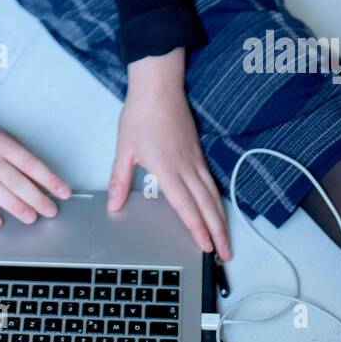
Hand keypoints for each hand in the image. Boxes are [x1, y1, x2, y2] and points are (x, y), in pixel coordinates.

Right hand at [0, 100, 71, 228]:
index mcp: (1, 143)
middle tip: (50, 211)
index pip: (30, 163)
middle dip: (35, 197)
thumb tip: (39, 179)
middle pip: (14, 179)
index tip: (63, 192)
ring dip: (14, 205)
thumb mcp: (0, 135)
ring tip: (31, 217)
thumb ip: (16, 154)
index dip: (48, 179)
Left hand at [108, 51, 232, 260]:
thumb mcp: (124, 148)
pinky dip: (217, 199)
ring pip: (213, 194)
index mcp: (167, 168)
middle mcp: (186, 166)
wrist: (158, 86)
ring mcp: (195, 159)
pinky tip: (218, 209)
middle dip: (217, 232)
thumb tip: (113, 204)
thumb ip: (120, 179)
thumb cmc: (141, 114)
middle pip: (207, 205)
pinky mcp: (197, 152)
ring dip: (221, 219)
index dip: (196, 229)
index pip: (185, 206)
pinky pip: (211, 181)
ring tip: (226, 239)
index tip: (205, 247)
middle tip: (225, 254)